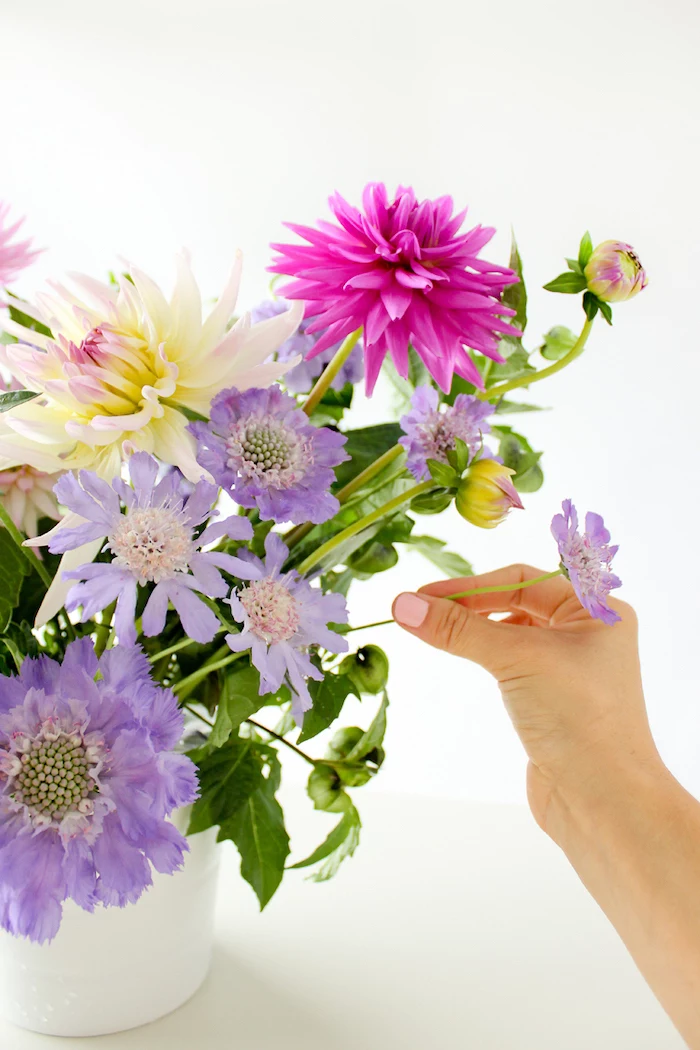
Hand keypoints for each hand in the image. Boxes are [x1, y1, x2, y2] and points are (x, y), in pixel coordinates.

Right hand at [392, 565, 663, 839]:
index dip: (471, 586)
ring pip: (513, 633)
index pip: (523, 580)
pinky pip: (513, 664)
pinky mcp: (554, 701)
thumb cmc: (578, 718)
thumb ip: (458, 629)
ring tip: (438, 634)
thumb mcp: (515, 659)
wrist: (606, 803)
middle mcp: (589, 634)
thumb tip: (402, 604)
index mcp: (598, 611)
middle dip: (470, 606)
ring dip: (476, 630)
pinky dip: (486, 656)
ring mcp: (571, 670)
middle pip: (517, 602)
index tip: (423, 597)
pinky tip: (466, 659)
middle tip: (421, 613)